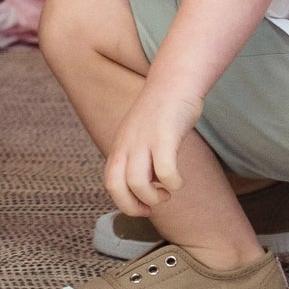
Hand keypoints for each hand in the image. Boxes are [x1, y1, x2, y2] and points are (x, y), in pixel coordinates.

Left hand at [104, 85, 203, 216]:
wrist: (173, 82)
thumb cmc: (162, 114)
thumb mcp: (141, 137)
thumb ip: (138, 159)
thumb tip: (146, 187)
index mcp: (120, 147)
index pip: (110, 183)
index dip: (124, 202)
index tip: (144, 207)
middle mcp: (127, 145)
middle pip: (115, 186)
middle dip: (132, 206)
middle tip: (152, 207)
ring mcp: (144, 140)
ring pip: (137, 183)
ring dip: (153, 197)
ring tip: (167, 192)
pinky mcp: (164, 136)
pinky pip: (165, 170)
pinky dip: (173, 183)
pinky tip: (178, 181)